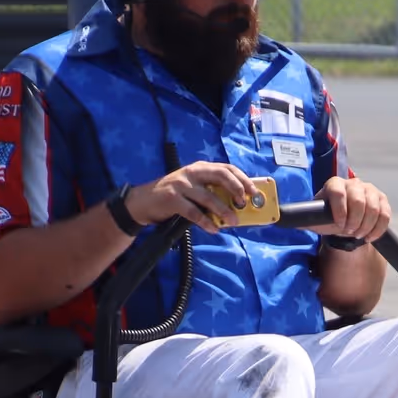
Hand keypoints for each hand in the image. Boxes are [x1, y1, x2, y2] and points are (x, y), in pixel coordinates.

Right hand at [127, 161, 253, 231]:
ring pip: (209, 197)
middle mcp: (192, 173)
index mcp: (200, 168)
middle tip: (245, 203)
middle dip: (237, 189)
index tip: (254, 191)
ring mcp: (181, 184)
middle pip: (221, 176)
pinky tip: (214, 228)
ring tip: (233, 221)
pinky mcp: (172, 198)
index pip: (227, 168)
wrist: (142, 201)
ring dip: (223, 210)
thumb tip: (237, 206)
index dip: (243, 179)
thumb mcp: (193, 188)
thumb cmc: (173, 196)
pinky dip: (206, 221)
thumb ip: (211, 192)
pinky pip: (193, 212)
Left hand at [312, 176, 391, 243]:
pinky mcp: (382, 200)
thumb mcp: (316, 219)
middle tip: (349, 232)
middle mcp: (353, 183)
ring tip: (359, 235)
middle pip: (358, 199)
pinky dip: (378, 229)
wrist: (345, 222)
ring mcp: (370, 190)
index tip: (339, 225)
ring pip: (373, 207)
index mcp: (335, 184)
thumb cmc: (329, 218)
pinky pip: (385, 214)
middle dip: (354, 220)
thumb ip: (304, 219)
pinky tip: (370, 236)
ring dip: (366, 226)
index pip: (338, 192)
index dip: (340, 209)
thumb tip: (289, 221)